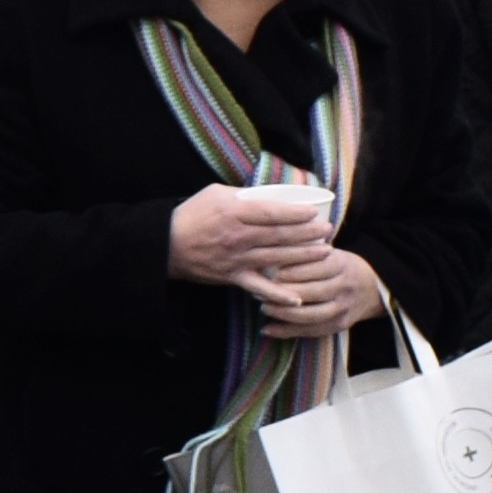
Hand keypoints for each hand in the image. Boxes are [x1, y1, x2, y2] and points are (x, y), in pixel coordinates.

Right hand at [166, 181, 337, 285]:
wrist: (163, 244)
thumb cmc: (191, 214)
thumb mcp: (215, 193)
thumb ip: (244, 195)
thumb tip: (271, 195)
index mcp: (234, 211)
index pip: (272, 213)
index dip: (296, 214)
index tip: (313, 213)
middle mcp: (237, 236)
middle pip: (280, 235)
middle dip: (307, 234)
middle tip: (328, 231)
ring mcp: (236, 259)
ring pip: (276, 258)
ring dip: (303, 256)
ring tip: (325, 252)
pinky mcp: (231, 277)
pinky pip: (258, 287)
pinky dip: (278, 294)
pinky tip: (297, 299)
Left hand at [248, 247, 387, 340]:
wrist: (374, 287)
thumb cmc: (340, 266)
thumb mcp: (328, 252)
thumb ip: (304, 253)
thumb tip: (270, 254)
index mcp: (341, 264)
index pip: (313, 268)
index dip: (289, 272)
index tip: (268, 272)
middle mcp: (344, 286)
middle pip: (311, 293)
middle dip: (283, 293)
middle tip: (258, 291)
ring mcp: (343, 308)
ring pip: (311, 315)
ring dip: (283, 314)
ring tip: (263, 308)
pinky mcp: (340, 325)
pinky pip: (312, 331)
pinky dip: (288, 332)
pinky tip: (267, 330)